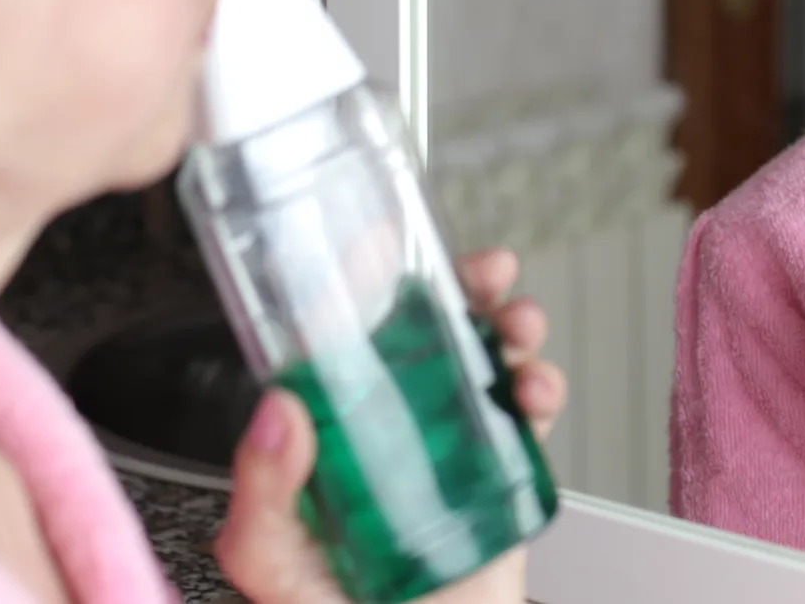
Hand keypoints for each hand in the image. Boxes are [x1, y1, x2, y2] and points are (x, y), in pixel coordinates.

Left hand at [212, 249, 565, 603]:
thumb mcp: (271, 562)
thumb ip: (262, 496)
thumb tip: (278, 409)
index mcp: (326, 429)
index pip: (341, 334)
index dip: (368, 280)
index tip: (389, 242)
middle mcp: (386, 425)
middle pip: (425, 330)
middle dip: (462, 287)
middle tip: (483, 273)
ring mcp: (444, 446)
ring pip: (482, 358)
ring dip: (510, 326)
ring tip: (520, 327)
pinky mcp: (494, 475)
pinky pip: (525, 416)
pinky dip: (542, 386)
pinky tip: (537, 389)